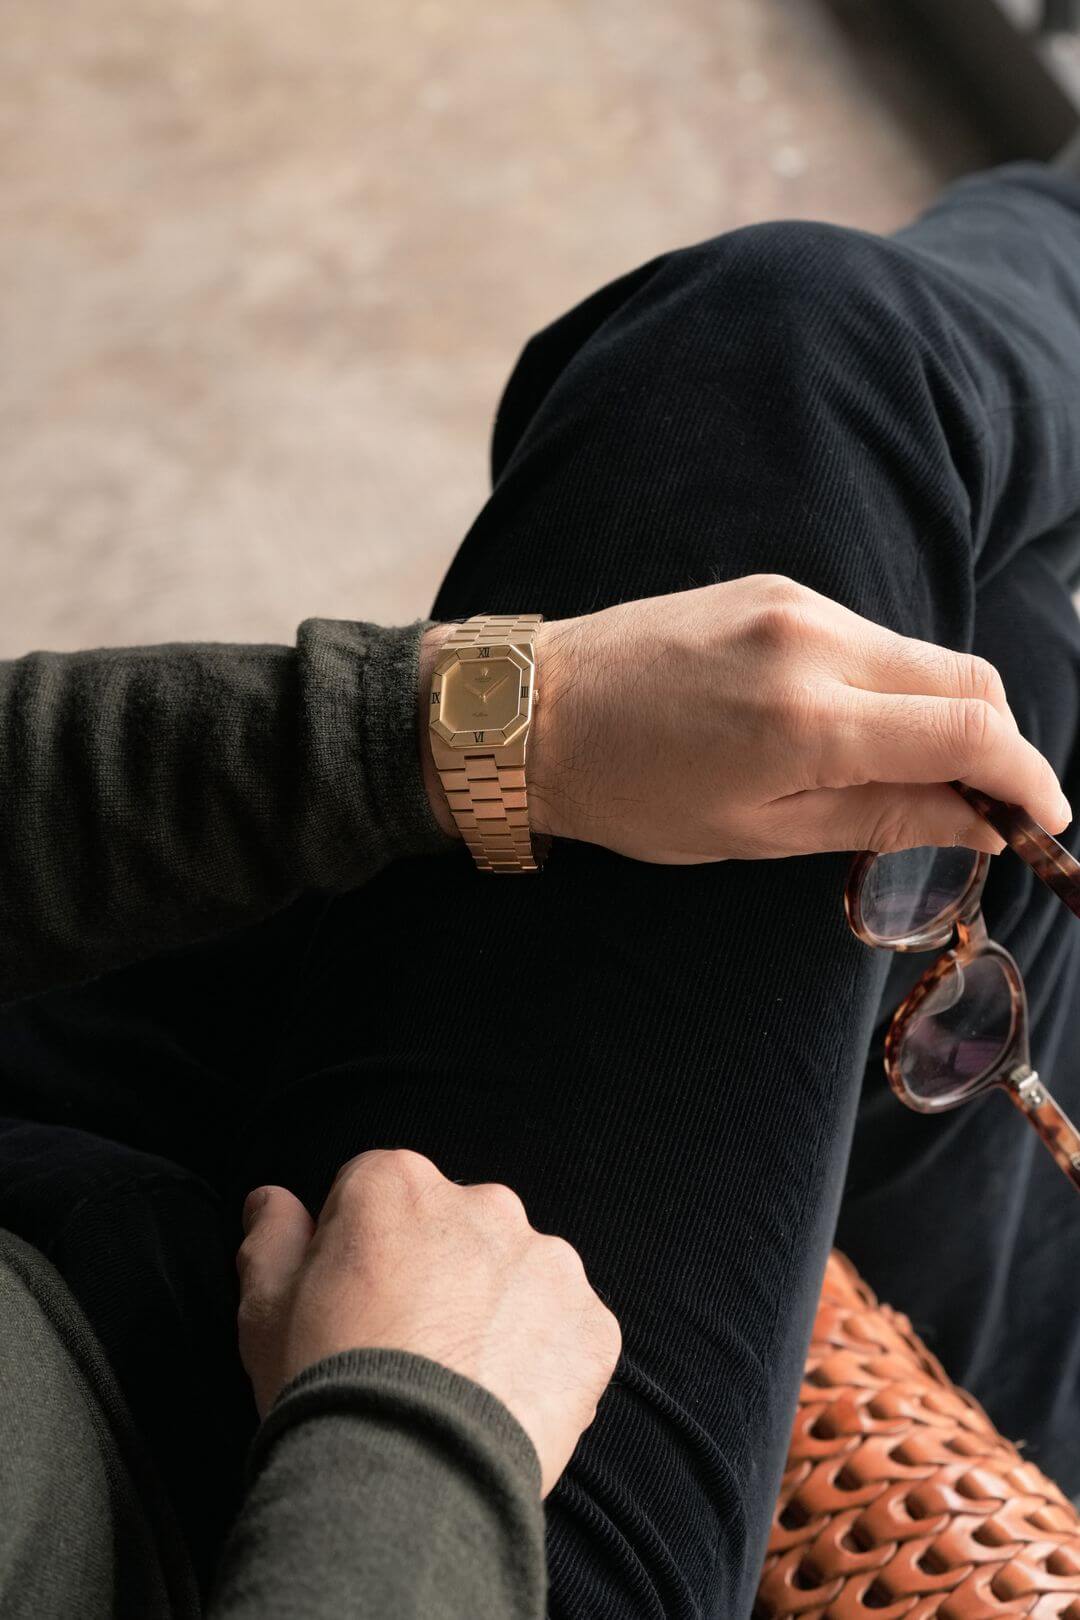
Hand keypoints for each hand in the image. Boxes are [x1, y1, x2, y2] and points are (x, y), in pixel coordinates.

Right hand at [236, 1149, 620, 1495]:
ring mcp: (548, 1260)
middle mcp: (483, 1202)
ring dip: (496, 1311)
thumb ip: (271, 1239)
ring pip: (517, 1274)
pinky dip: (543, 1360)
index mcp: (397, 1184)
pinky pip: (566, 1330)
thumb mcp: (262, 1312)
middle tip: (410, 1349)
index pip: (374, 1193)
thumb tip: (271, 1200)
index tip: (352, 1306)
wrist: (409, 1482)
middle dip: (436, 1272)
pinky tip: (504, 1406)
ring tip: (460, 1387)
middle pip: (454, 1227)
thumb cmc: (327, 1387)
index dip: (357, 1251)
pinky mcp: (592, 1322)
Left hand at [517, 576, 1068, 860]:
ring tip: (917, 775)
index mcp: (808, 717)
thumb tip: (977, 823)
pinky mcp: (774, 588)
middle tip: (989, 804)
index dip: (1025, 777)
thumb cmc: (630, 792)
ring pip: (921, 654)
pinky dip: (892, 684)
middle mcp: (813, 640)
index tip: (1044, 818)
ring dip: (944, 713)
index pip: (969, 731)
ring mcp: (794, 602)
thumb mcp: (755, 832)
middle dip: (999, 743)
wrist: (537, 711)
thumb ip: (879, 820)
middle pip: (966, 678)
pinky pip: (870, 636)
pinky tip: (862, 729)